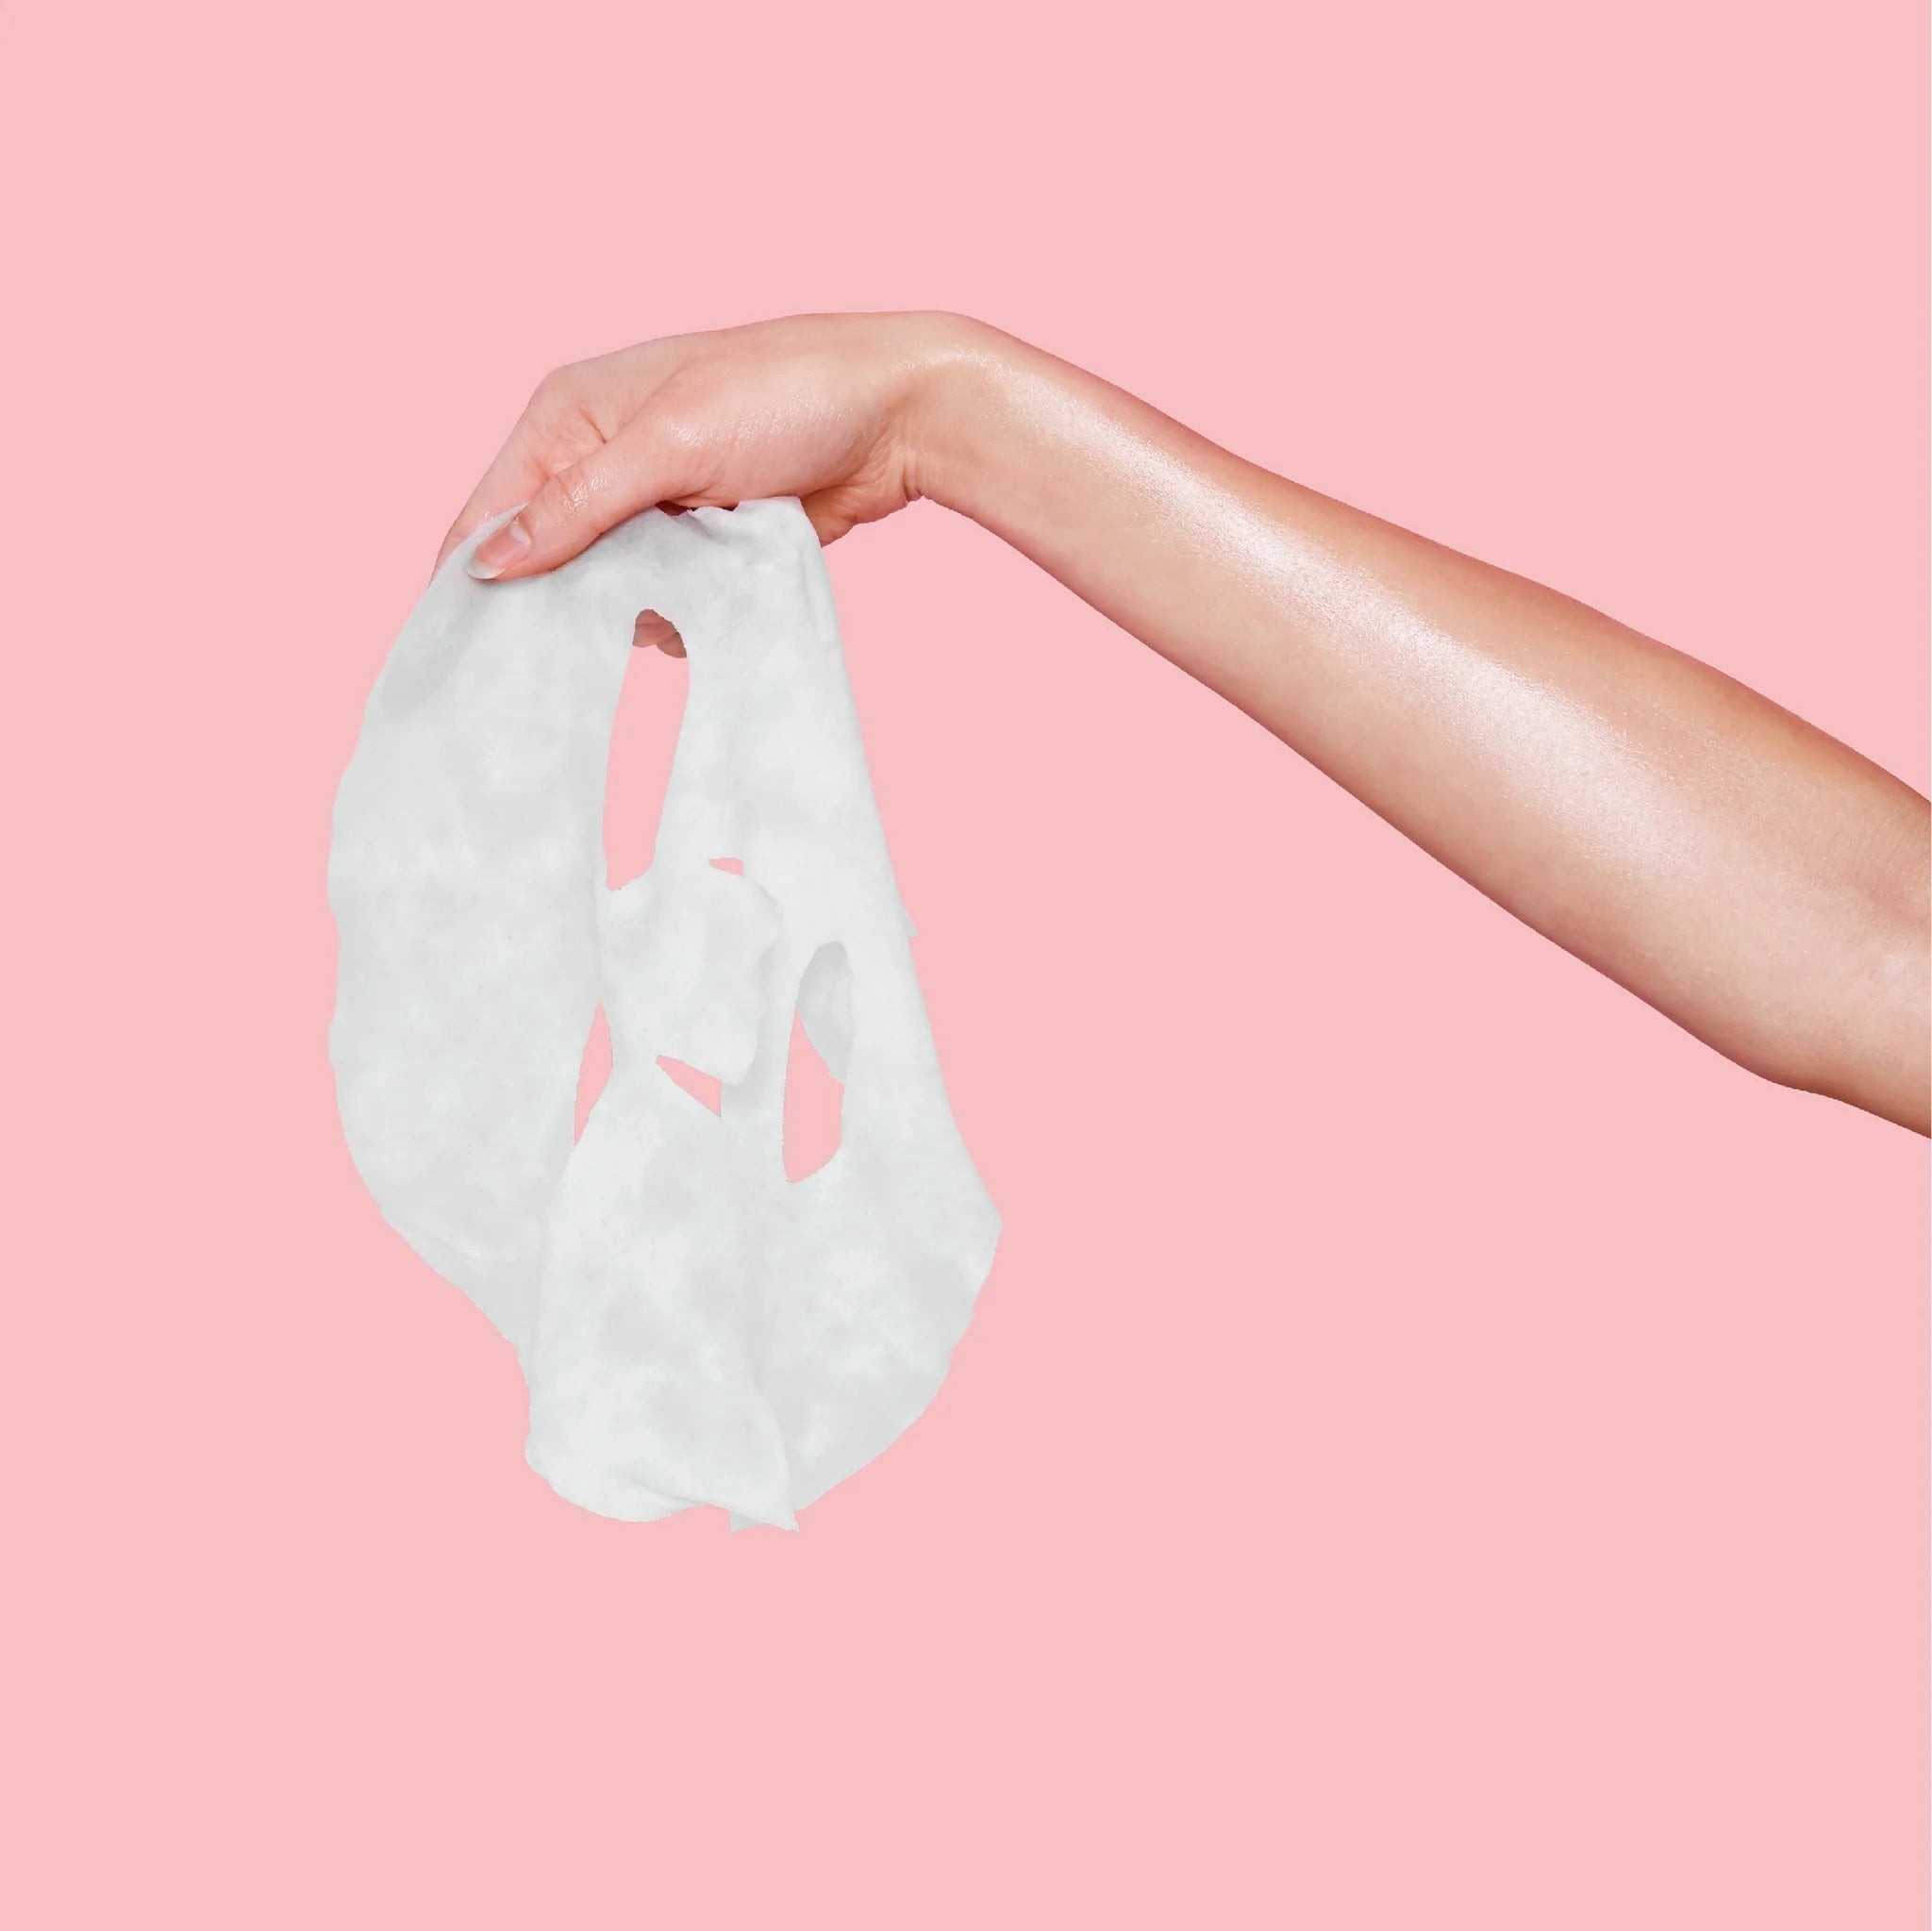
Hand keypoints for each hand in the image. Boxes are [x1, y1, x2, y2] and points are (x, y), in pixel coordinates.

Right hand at [437, 313, 979, 651]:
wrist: (898, 415)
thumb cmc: (786, 395)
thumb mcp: (670, 443)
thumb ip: (578, 506)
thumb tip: (487, 564)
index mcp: (571, 413)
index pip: (492, 507)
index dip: (475, 576)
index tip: (470, 653)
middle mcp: (602, 455)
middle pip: (547, 557)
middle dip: (568, 601)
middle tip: (592, 638)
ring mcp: (655, 502)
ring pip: (609, 587)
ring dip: (637, 607)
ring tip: (683, 593)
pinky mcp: (704, 539)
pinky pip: (666, 596)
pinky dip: (683, 610)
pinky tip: (712, 601)